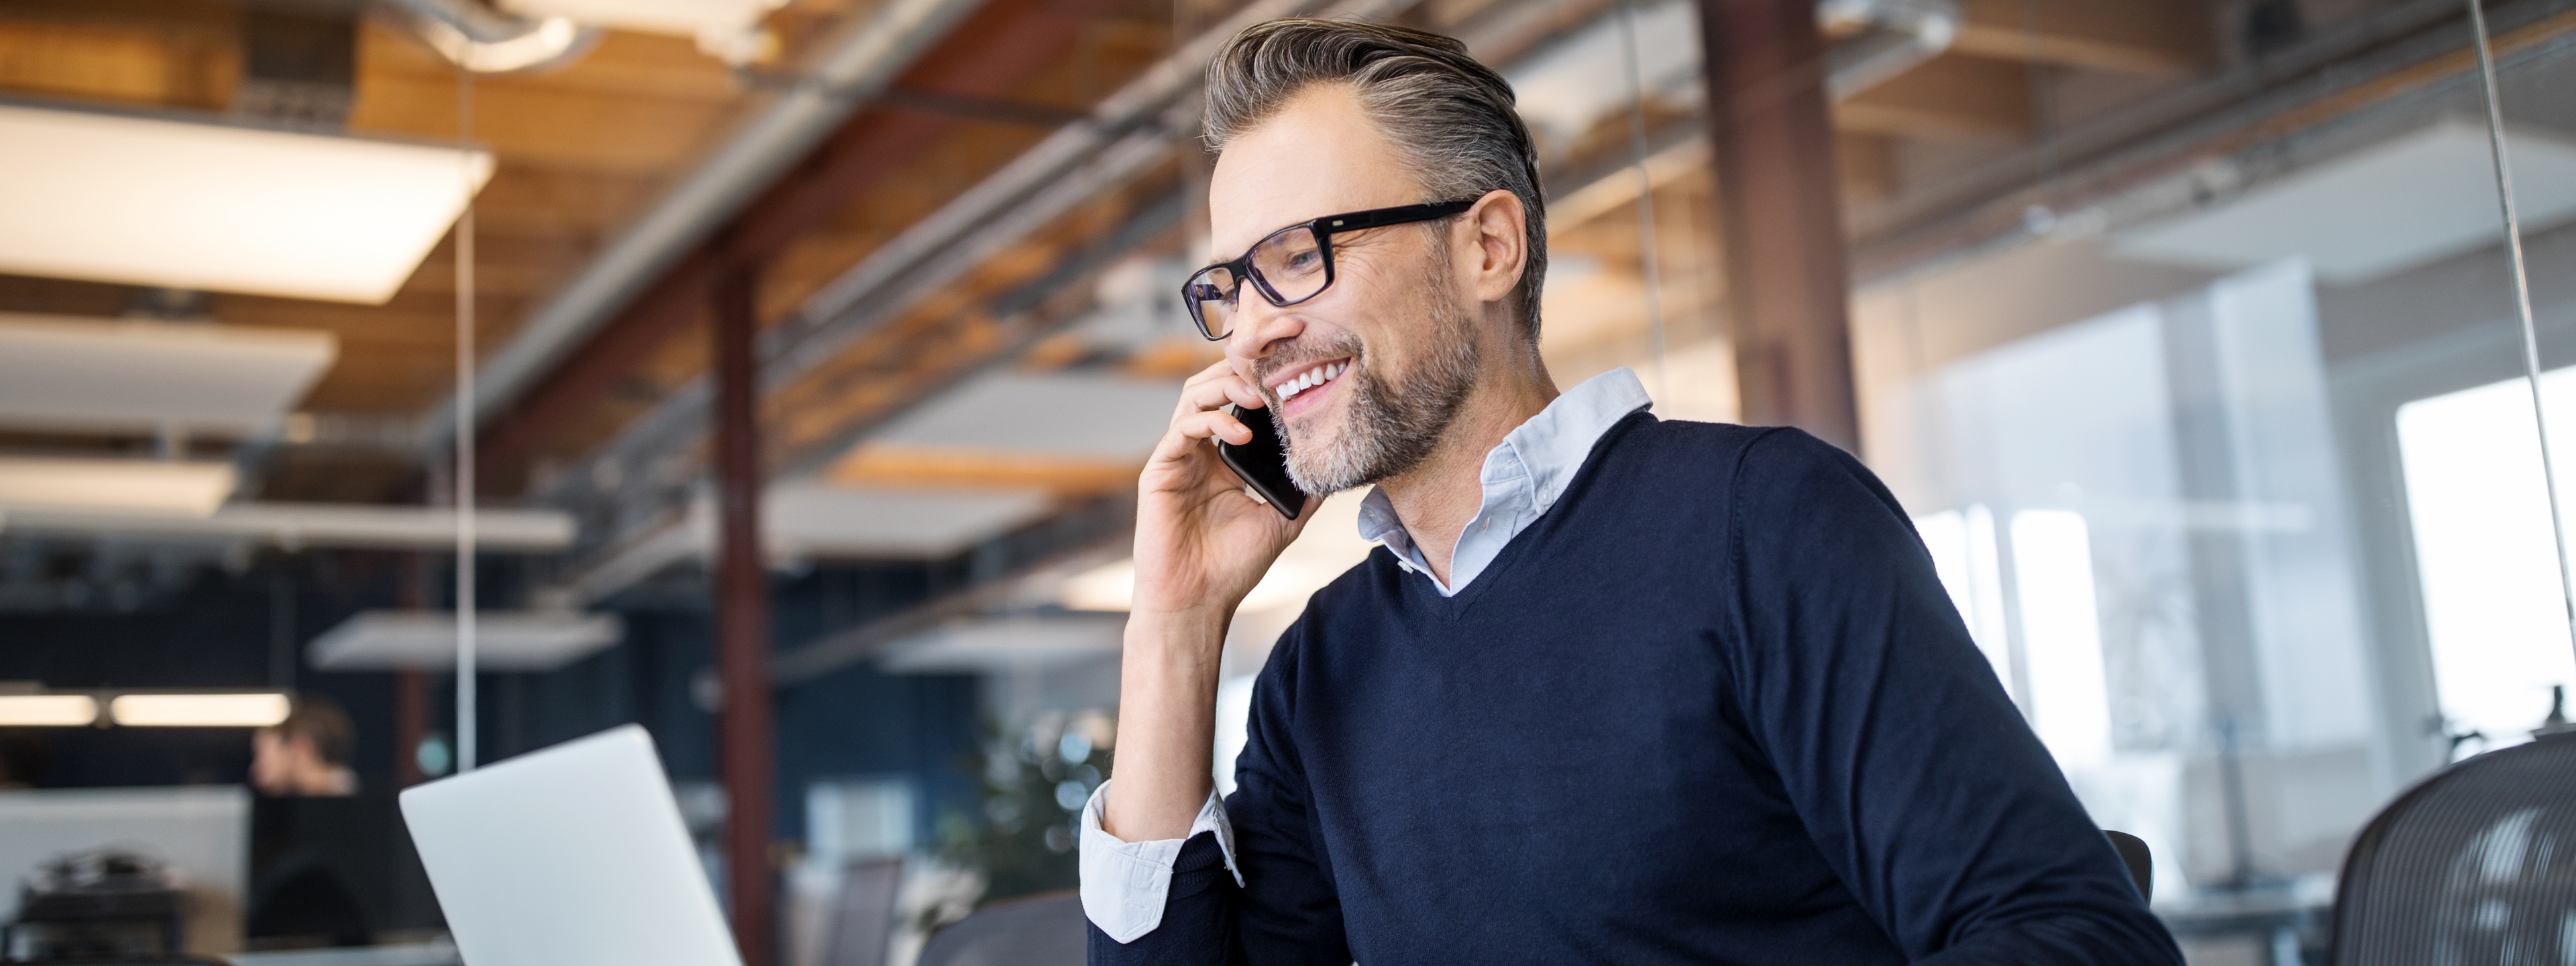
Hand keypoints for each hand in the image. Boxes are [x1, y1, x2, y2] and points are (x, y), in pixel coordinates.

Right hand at [1130, 359, 1315, 620]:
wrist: (1197, 602)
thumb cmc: (1232, 567)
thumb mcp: (1282, 521)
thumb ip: (1305, 491)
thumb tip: (1338, 466)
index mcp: (1224, 459)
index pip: (1238, 402)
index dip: (1261, 381)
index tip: (1293, 371)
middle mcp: (1199, 452)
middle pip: (1212, 386)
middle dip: (1243, 370)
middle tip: (1275, 370)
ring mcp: (1178, 458)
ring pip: (1193, 397)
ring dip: (1226, 387)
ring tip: (1259, 395)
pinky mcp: (1159, 471)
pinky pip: (1180, 430)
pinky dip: (1211, 422)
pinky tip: (1242, 434)